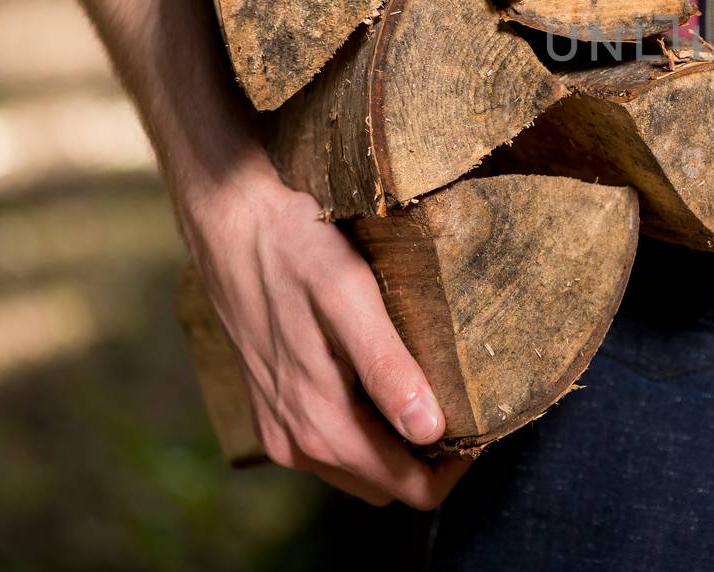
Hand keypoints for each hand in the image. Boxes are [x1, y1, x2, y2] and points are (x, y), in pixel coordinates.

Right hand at [181, 157, 467, 507]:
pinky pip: (331, 445)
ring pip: (360, 467)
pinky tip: (382, 378)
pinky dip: (364, 427)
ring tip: (428, 385)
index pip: (409, 488)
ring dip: (397, 443)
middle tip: (462, 400)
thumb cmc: (297, 251)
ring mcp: (280, 429)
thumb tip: (428, 429)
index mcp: (321, 423)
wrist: (232, 224)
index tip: (480, 424)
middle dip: (430, 457)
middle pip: (387, 483)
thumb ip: (387, 367)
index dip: (454, 467)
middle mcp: (297, 442)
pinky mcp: (272, 409)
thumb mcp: (351, 297)